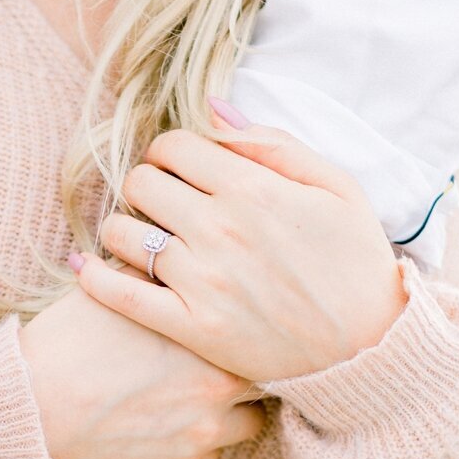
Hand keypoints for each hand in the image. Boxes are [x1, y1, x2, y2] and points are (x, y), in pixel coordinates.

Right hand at [20, 272, 263, 458]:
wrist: (30, 410)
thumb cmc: (67, 343)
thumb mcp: (111, 291)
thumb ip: (155, 274)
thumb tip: (171, 253)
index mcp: (205, 337)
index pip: (253, 331)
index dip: (239, 329)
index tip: (227, 329)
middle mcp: (217, 388)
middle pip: (260, 379)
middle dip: (242, 371)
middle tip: (215, 364)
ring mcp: (203, 435)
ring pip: (246, 424)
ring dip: (227, 412)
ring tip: (192, 399)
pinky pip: (209, 456)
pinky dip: (194, 442)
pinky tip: (163, 425)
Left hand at [74, 109, 407, 380]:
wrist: (373, 350)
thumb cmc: (356, 262)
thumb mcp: (335, 186)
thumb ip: (273, 142)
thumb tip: (213, 109)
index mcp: (253, 190)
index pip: (174, 146)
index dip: (169, 151)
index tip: (178, 167)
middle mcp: (221, 230)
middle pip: (141, 183)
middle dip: (147, 184)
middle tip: (161, 202)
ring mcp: (204, 281)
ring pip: (122, 233)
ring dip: (123, 228)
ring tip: (142, 236)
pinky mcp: (194, 328)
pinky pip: (122, 294)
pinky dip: (95, 278)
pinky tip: (85, 267)